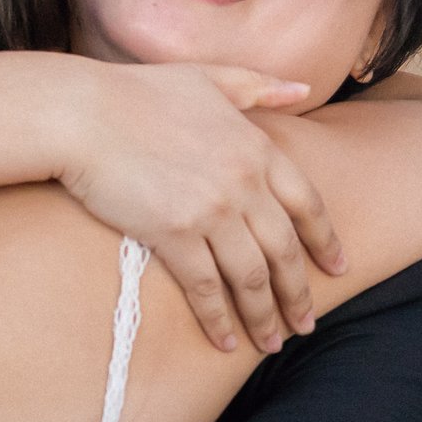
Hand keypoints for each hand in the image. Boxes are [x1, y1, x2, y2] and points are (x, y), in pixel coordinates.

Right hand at [58, 63, 346, 353]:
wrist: (82, 113)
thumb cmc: (136, 92)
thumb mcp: (208, 78)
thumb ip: (259, 87)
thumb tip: (303, 87)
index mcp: (257, 147)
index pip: (307, 204)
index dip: (325, 241)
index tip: (338, 268)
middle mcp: (244, 182)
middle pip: (284, 251)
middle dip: (299, 293)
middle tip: (307, 324)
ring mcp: (211, 210)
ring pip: (251, 277)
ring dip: (265, 317)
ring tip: (273, 343)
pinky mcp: (174, 234)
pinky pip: (206, 288)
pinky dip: (219, 320)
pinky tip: (226, 342)